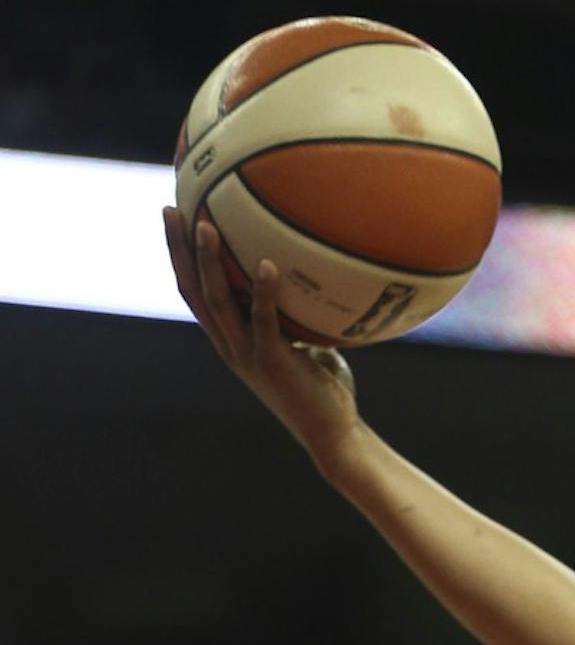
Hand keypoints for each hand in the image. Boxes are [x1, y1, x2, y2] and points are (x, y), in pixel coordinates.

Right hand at [162, 209, 362, 477]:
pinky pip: (264, 321)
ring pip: (218, 302)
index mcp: (230, 340)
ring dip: (209, 263)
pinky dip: (264, 292)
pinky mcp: (273, 363)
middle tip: (172, 209)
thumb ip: (291, 311)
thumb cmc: (322, 387)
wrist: (333, 435)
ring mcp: (248, 355)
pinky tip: (267, 264)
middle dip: (178, 249)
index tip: (174, 217)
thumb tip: (305, 269)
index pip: (193, 294)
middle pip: (193, 291)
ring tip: (206, 225)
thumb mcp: (299, 341)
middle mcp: (230, 346)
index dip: (178, 257)